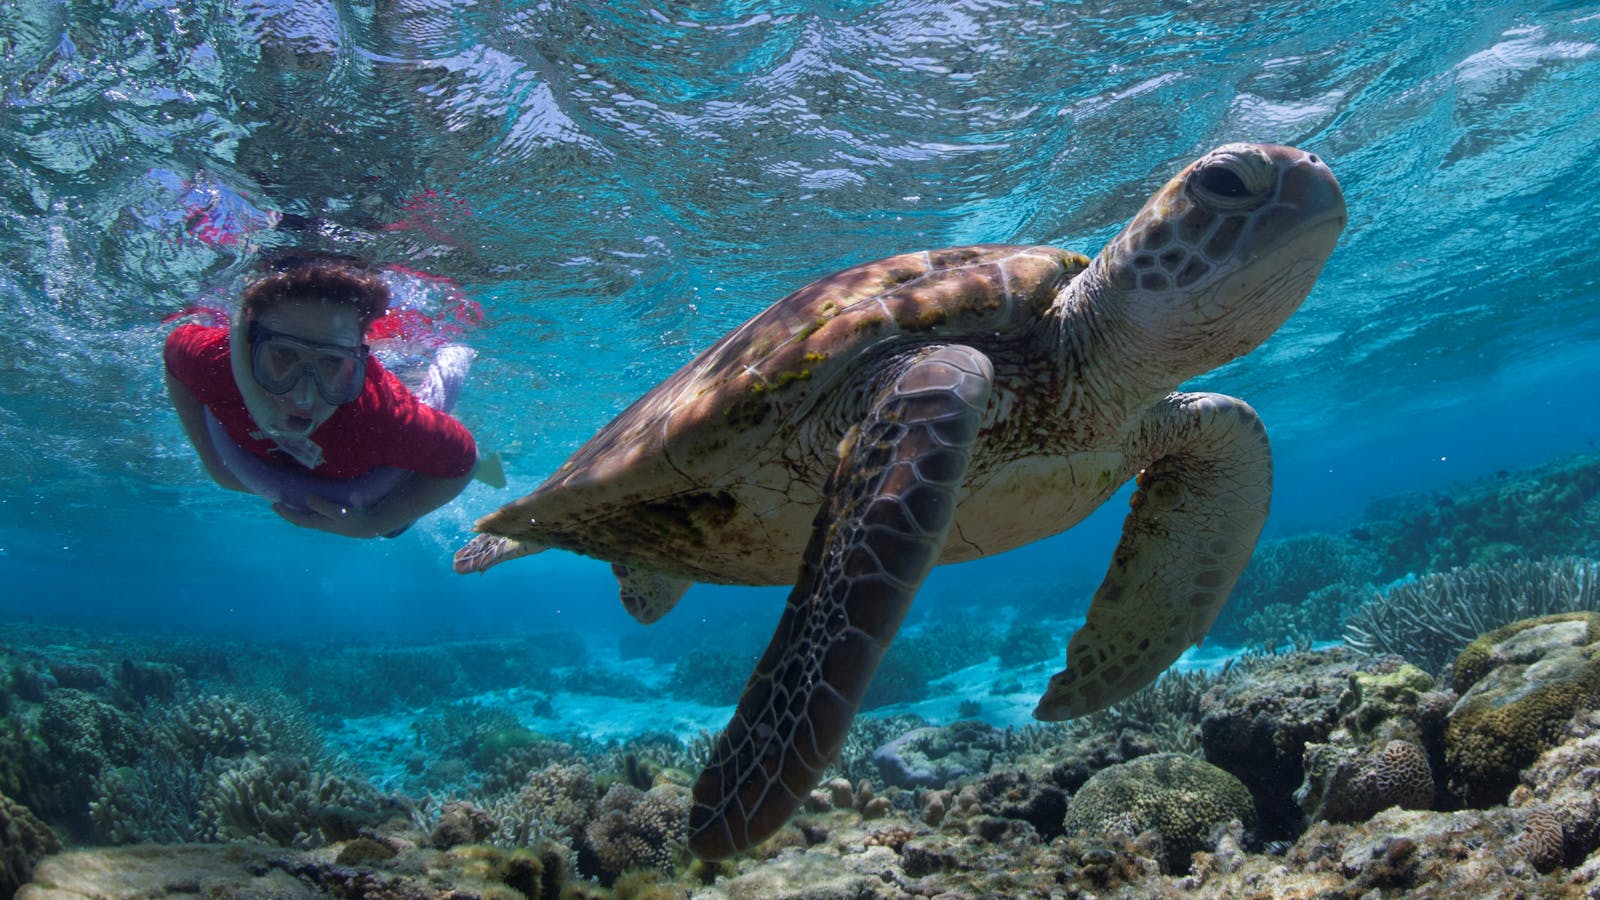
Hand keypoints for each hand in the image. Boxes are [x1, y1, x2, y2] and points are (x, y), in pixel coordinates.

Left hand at [272, 495, 386, 538]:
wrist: (371, 526)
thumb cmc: (355, 519)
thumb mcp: (339, 512)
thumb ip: (323, 506)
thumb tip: (307, 499)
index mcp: (320, 523)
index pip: (298, 519)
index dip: (285, 513)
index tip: (274, 504)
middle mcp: (321, 524)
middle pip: (300, 519)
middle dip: (288, 512)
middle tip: (277, 503)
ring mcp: (327, 522)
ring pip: (307, 517)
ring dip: (297, 510)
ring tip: (290, 502)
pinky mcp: (334, 518)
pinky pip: (315, 514)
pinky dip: (308, 508)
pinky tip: (310, 503)